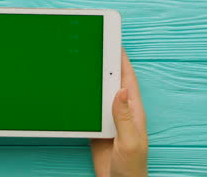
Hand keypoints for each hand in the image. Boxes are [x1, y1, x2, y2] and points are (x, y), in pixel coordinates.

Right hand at [90, 49, 148, 176]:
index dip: (122, 60)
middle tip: (92, 44)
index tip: (114, 42)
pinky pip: (88, 109)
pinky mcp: (96, 129)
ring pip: (98, 93)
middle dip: (104, 63)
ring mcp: (108, 120)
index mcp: (133, 112)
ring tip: (80, 61)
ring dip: (91, 79)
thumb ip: (124, 117)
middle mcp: (121, 113)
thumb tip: (122, 90)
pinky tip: (73, 89)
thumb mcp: (129, 142)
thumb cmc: (131, 168)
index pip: (128, 79)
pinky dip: (81, 98)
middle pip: (111, 82)